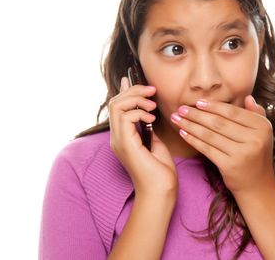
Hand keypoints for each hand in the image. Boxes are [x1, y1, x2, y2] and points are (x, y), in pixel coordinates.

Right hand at [108, 77, 177, 197]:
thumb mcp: (156, 142)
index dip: (126, 90)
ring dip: (136, 99)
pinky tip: (151, 118)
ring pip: (116, 106)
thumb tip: (148, 112)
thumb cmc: (160, 171)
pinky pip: (125, 117)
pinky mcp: (125, 144)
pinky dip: (139, 112)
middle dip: (133, 91)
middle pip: (114, 102)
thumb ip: (149, 127)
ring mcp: (119, 141)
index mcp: (123, 136)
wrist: (160, 191)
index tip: (141, 82)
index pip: (117, 107)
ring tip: (152, 105)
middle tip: (152, 91)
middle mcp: (116, 137)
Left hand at [171, 95, 274, 195]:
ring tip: (177, 118)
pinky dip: (193, 139)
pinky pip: (207, 148)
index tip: (198, 102)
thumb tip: (248, 97)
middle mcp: (255, 139)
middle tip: (182, 108)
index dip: (214, 106)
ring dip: (191, 125)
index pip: (233, 112)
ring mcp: (242, 153)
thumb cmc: (257, 156)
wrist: (258, 186)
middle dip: (197, 114)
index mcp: (263, 126)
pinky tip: (183, 133)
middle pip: (220, 122)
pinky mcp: (230, 165)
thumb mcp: (263, 134)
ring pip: (210, 134)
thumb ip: (256, 114)